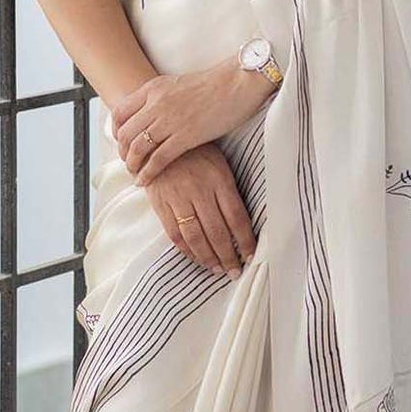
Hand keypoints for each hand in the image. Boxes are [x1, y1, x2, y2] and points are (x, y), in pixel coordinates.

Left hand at [111, 58, 272, 187]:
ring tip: (135, 174)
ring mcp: (169, 120)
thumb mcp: (178, 85)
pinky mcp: (185, 136)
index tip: (121, 142)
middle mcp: (156, 103)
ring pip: (137, 148)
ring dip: (132, 164)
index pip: (120, 112)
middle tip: (128, 162)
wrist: (238, 82)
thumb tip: (153, 113)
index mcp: (153, 88)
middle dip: (122, 151)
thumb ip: (162, 97)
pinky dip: (147, 172)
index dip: (116, 131)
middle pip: (125, 133)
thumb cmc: (216, 84)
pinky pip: (157, 159)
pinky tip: (145, 181)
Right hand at [142, 142, 257, 279]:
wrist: (160, 140)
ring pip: (195, 236)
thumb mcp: (220, 165)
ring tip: (217, 269)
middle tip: (235, 271)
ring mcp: (178, 198)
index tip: (250, 254)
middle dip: (228, 256)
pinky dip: (187, 250)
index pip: (237, 217)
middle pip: (217, 231)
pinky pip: (175, 233)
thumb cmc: (197, 153)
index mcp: (219, 179)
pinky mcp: (161, 204)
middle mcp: (199, 190)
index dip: (245, 240)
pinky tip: (196, 258)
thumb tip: (243, 224)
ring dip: (208, 258)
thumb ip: (229, 191)